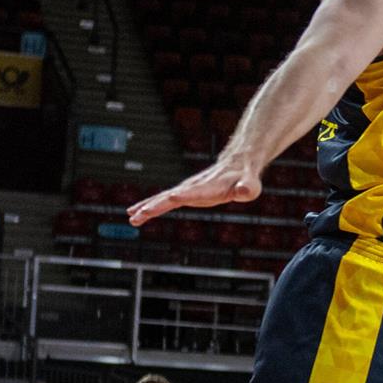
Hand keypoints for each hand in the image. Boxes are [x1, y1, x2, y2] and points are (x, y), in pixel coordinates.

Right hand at [129, 157, 260, 226]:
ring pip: (162, 199)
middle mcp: (193, 187)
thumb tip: (243, 191)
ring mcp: (186, 190)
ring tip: (132, 217)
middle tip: (140, 214)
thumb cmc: (245, 179)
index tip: (170, 197)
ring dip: (147, 208)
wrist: (236, 164)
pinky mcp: (184, 193)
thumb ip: (247, 188)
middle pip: (171, 196)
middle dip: (156, 205)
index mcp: (209, 188)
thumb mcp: (250, 186)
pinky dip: (149, 206)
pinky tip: (136, 214)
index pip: (194, 192)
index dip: (184, 195)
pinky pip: (163, 200)